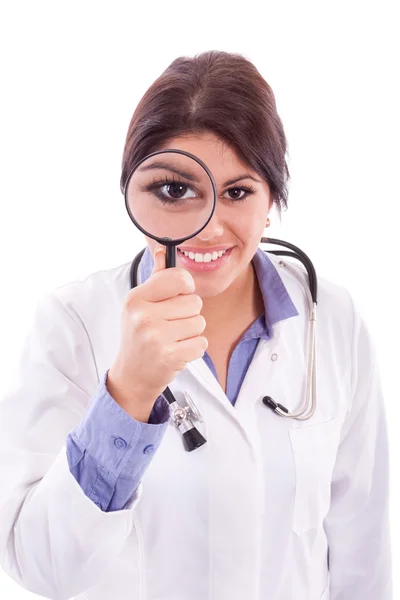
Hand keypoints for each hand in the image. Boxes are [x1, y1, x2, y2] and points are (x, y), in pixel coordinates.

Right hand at [107, 245, 207, 421]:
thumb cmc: (139, 335)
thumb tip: (162, 250)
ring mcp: (156, 337)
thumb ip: (156, 278)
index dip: (186, 287)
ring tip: (172, 339)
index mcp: (136, 298)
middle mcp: (143, 316)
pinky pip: (201, 343)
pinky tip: (177, 351)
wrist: (132, 375)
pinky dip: (194, 348)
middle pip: (194, 302)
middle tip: (171, 325)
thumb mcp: (140, 304)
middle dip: (189, 314)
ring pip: (200, 322)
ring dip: (191, 332)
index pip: (179, 278)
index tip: (179, 295)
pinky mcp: (169, 356)